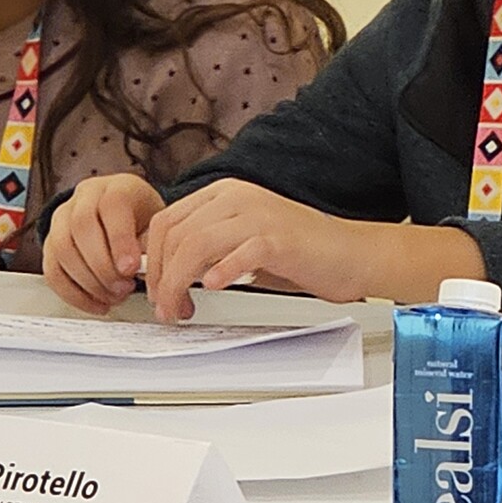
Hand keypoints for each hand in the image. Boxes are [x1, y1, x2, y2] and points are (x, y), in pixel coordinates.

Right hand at [43, 174, 164, 314]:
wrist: (127, 213)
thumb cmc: (143, 219)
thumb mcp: (156, 223)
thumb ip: (152, 244)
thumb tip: (152, 274)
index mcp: (116, 188)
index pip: (112, 205)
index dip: (120, 239)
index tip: (131, 268)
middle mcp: (84, 198)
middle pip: (81, 227)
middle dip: (102, 266)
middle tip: (123, 288)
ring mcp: (63, 218)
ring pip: (62, 249)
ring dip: (87, 281)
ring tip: (113, 296)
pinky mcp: (50, 242)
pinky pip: (52, 270)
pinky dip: (72, 293)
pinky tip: (96, 303)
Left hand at [142, 180, 369, 319]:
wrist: (349, 253)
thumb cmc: (298, 252)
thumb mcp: (242, 240)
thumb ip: (207, 246)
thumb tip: (164, 269)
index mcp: (224, 194)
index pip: (166, 221)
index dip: (152, 261)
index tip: (154, 290)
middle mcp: (237, 197)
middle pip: (176, 234)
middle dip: (161, 278)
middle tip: (165, 307)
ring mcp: (259, 215)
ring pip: (196, 244)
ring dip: (179, 282)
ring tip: (181, 308)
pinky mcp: (279, 238)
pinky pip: (238, 253)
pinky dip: (221, 272)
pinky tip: (216, 289)